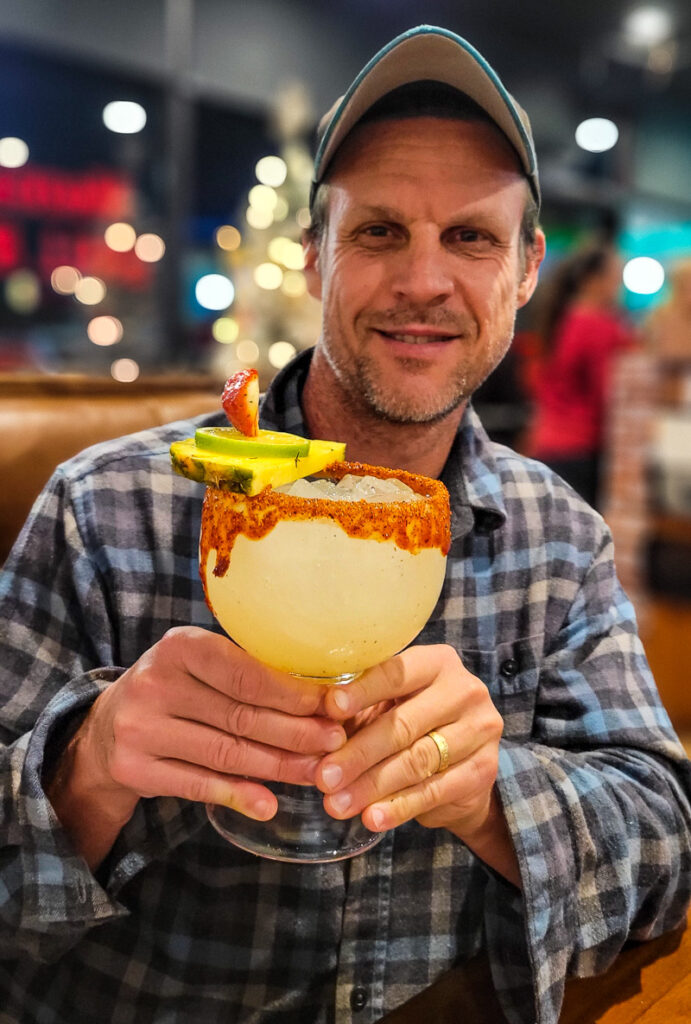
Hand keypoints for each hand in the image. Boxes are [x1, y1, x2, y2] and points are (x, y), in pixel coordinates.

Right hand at [50, 626, 346, 863]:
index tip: (334, 708)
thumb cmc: (177, 687)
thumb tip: (322, 698)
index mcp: (180, 646)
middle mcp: (155, 684)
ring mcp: (140, 728)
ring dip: (277, 767)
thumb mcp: (202, 664)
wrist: (107, 726)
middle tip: (335, 743)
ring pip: (225, 753)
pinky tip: (269, 804)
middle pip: (241, 716)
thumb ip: (248, 673)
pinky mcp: (134, 768)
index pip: (247, 675)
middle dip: (296, 733)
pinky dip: (238, 795)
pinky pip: (198, 785)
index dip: (294, 695)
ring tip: (315, 772)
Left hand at [316, 645, 508, 862]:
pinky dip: (399, 806)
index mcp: (436, 663)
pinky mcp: (484, 770)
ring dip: (372, 785)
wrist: (463, 767)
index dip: (362, 691)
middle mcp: (464, 690)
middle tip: (323, 777)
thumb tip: (314, 726)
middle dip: (358, 753)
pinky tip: (372, 817)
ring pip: (416, 760)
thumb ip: (357, 712)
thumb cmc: (411, 724)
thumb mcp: (386, 708)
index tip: (331, 708)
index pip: (396, 674)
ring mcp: (479, 729)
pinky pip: (434, 791)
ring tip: (337, 804)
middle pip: (403, 724)